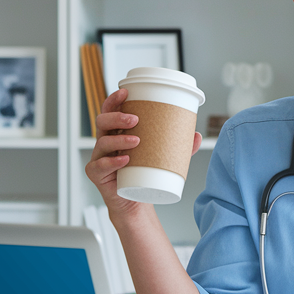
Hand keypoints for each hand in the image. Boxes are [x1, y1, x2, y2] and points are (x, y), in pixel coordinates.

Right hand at [85, 88, 201, 216]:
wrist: (134, 201)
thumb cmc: (143, 174)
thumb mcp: (161, 158)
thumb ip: (178, 147)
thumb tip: (197, 135)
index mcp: (116, 132)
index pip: (110, 110)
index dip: (114, 99)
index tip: (126, 92)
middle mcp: (105, 142)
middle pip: (102, 121)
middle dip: (117, 116)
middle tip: (135, 119)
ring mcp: (98, 157)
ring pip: (102, 142)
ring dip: (119, 138)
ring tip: (136, 140)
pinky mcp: (96, 174)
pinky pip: (99, 165)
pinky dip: (111, 162)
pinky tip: (125, 159)